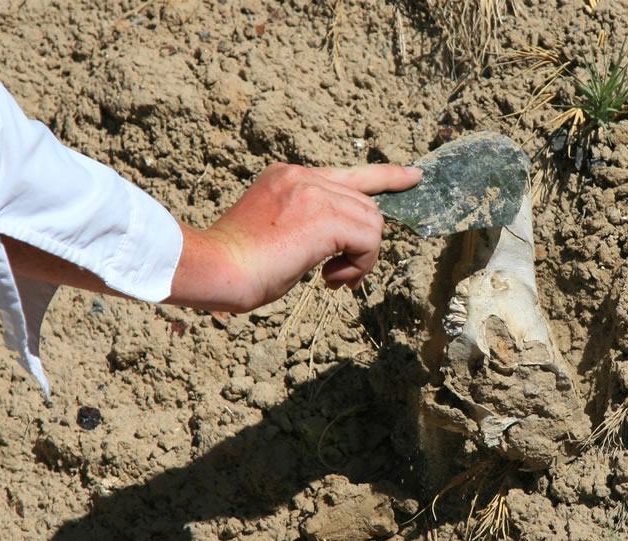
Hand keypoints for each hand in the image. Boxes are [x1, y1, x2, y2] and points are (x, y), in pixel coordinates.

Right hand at [170, 163, 420, 311]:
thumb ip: (310, 224)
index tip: (412, 176)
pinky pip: (370, 240)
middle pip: (367, 205)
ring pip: (372, 223)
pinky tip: (331, 279)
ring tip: (331, 279)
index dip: (386, 176)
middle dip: (364, 244)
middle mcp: (304, 177)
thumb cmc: (238, 264)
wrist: (215, 267)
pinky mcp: (324, 216)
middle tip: (339, 274)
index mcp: (290, 177)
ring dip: (360, 259)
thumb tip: (342, 243)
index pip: (350, 174)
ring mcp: (313, 192)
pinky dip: (360, 266)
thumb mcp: (277, 232)